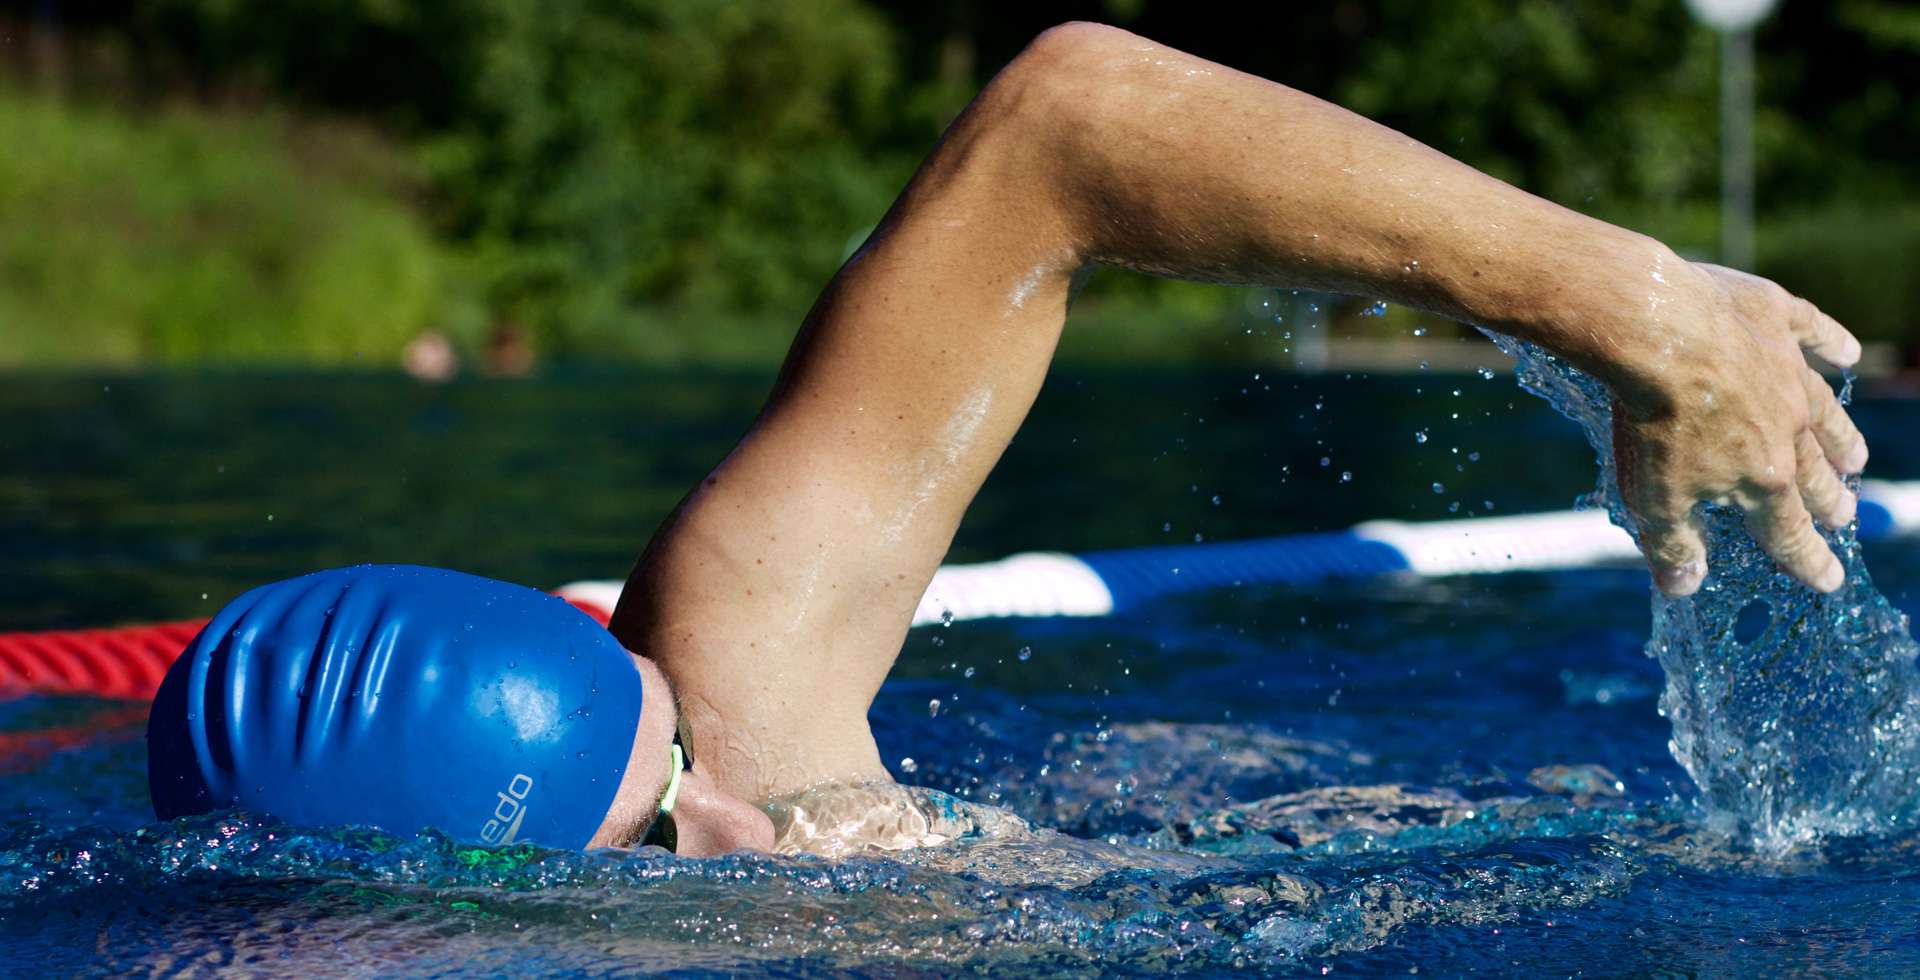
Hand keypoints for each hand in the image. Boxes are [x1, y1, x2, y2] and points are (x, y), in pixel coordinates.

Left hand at [1610, 261, 1867, 596]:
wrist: (1657, 332)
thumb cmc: (1652, 422)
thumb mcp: (1652, 498)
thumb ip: (1672, 545)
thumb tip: (1683, 588)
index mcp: (1762, 477)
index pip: (1789, 532)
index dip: (1808, 561)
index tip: (1828, 581)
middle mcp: (1788, 427)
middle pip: (1814, 474)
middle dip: (1829, 502)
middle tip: (1844, 515)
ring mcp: (1786, 372)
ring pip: (1825, 413)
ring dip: (1841, 439)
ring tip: (1854, 458)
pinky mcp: (1774, 319)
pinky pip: (1814, 333)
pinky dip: (1831, 343)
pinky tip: (1847, 352)